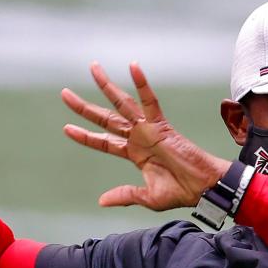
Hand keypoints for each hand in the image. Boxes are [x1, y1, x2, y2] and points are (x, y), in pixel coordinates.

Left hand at [61, 62, 229, 209]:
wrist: (202, 188)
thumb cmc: (180, 192)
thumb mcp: (146, 197)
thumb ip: (124, 195)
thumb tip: (101, 201)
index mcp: (134, 154)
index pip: (104, 142)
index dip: (85, 136)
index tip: (67, 128)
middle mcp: (138, 137)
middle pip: (106, 118)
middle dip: (84, 107)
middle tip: (64, 94)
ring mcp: (148, 129)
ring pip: (122, 103)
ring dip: (106, 87)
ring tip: (93, 68)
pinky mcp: (161, 125)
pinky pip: (150, 101)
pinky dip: (142, 84)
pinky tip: (133, 66)